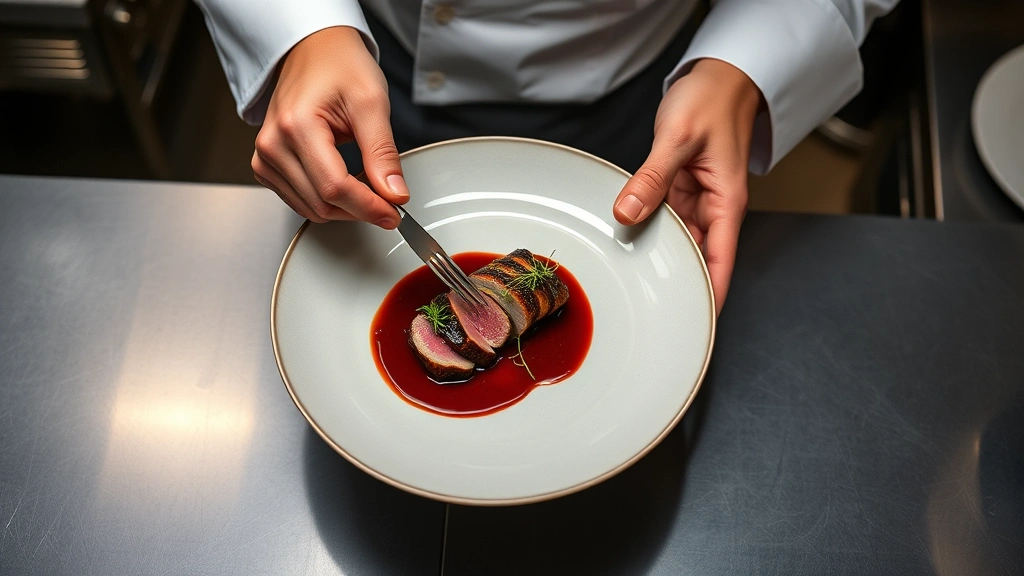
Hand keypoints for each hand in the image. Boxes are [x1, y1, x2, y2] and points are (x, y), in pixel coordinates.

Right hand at [252, 26, 407, 227]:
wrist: (314, 51)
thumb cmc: (340, 66)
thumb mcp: (371, 102)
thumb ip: (382, 153)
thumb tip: (394, 195)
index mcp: (296, 126)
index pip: (334, 187)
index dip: (368, 207)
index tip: (394, 213)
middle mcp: (273, 145)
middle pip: (322, 203)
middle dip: (360, 209)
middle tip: (390, 199)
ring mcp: (265, 157)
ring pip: (311, 209)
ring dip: (345, 208)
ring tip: (369, 184)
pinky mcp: (266, 165)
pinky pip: (300, 201)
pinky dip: (327, 201)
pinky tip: (346, 183)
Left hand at [613, 58, 760, 314]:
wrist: (718, 77)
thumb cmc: (712, 100)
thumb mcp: (678, 137)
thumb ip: (652, 177)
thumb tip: (628, 212)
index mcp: (726, 203)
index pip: (720, 261)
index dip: (710, 295)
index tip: (695, 325)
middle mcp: (713, 208)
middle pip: (697, 258)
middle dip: (677, 283)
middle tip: (650, 313)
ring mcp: (695, 201)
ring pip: (676, 240)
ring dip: (657, 256)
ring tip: (634, 285)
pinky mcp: (679, 190)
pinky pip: (663, 218)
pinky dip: (647, 228)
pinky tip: (627, 241)